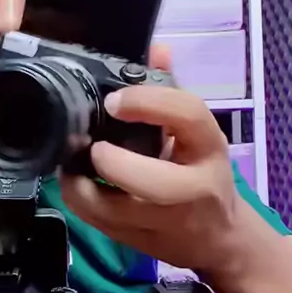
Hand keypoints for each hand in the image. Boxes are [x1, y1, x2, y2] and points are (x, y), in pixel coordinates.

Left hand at [60, 45, 242, 278]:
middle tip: (91, 145)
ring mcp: (164, 223)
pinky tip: (74, 181)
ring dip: (80, 184)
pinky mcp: (139, 243)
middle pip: (152, 182)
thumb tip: (155, 49)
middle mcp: (192, 189)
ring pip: (112, 211)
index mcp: (209, 149)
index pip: (187, 115)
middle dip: (112, 163)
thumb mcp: (198, 133)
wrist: (220, 239)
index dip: (146, 102)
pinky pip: (96, 224)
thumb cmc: (203, 174)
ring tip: (70, 161)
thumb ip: (172, 93)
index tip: (115, 100)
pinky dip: (77, 200)